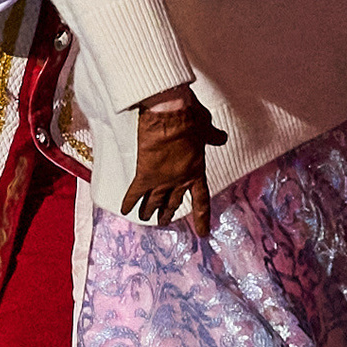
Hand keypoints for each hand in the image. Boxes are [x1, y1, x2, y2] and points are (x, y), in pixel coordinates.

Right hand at [122, 87, 227, 235]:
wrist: (170, 113)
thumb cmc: (190, 119)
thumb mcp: (207, 128)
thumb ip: (213, 137)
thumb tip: (221, 138)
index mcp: (196, 171)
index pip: (201, 201)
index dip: (202, 218)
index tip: (202, 233)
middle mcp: (179, 180)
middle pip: (174, 202)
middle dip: (168, 213)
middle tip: (164, 222)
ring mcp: (161, 179)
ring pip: (154, 201)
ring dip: (149, 210)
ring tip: (145, 217)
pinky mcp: (144, 174)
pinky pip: (135, 192)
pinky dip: (130, 201)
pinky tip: (125, 210)